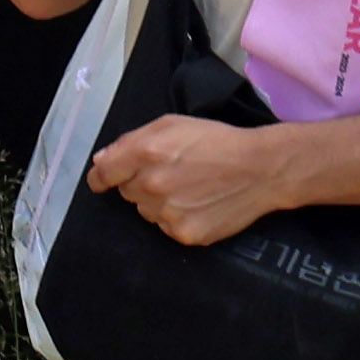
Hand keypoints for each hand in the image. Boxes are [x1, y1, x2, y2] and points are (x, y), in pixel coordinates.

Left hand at [87, 111, 293, 245]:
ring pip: (146, 211)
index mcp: (146, 153)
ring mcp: (169, 213)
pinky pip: (166, 228)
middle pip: (127, 192)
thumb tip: (102, 162)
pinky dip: (176, 219)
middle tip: (169, 174)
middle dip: (139, 183)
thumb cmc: (216, 141)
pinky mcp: (186, 234)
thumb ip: (130, 142)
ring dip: (157, 202)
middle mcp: (153, 185)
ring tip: (187, 189)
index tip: (101, 181)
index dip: (100, 177)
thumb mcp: (170, 125)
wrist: (259, 169)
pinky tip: (197, 205)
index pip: (104, 174)